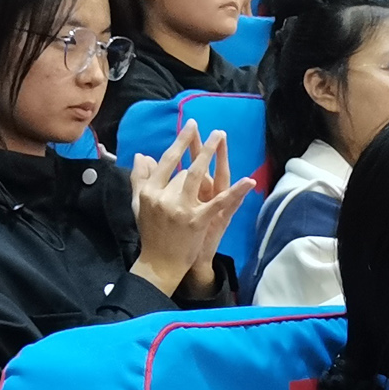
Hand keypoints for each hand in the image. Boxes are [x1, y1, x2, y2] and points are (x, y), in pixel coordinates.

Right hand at [129, 123, 255, 296]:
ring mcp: (181, 209)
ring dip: (209, 155)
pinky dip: (235, 192)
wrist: (160, 262)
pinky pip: (220, 203)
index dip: (178, 143)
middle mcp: (163, 197)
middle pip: (183, 167)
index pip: (165, 162)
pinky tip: (248, 181)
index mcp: (149, 192)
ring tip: (219, 137)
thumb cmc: (151, 231)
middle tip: (210, 129)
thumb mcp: (140, 204)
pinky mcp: (197, 221)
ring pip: (196, 176)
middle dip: (197, 146)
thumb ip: (140, 179)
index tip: (189, 127)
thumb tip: (143, 155)